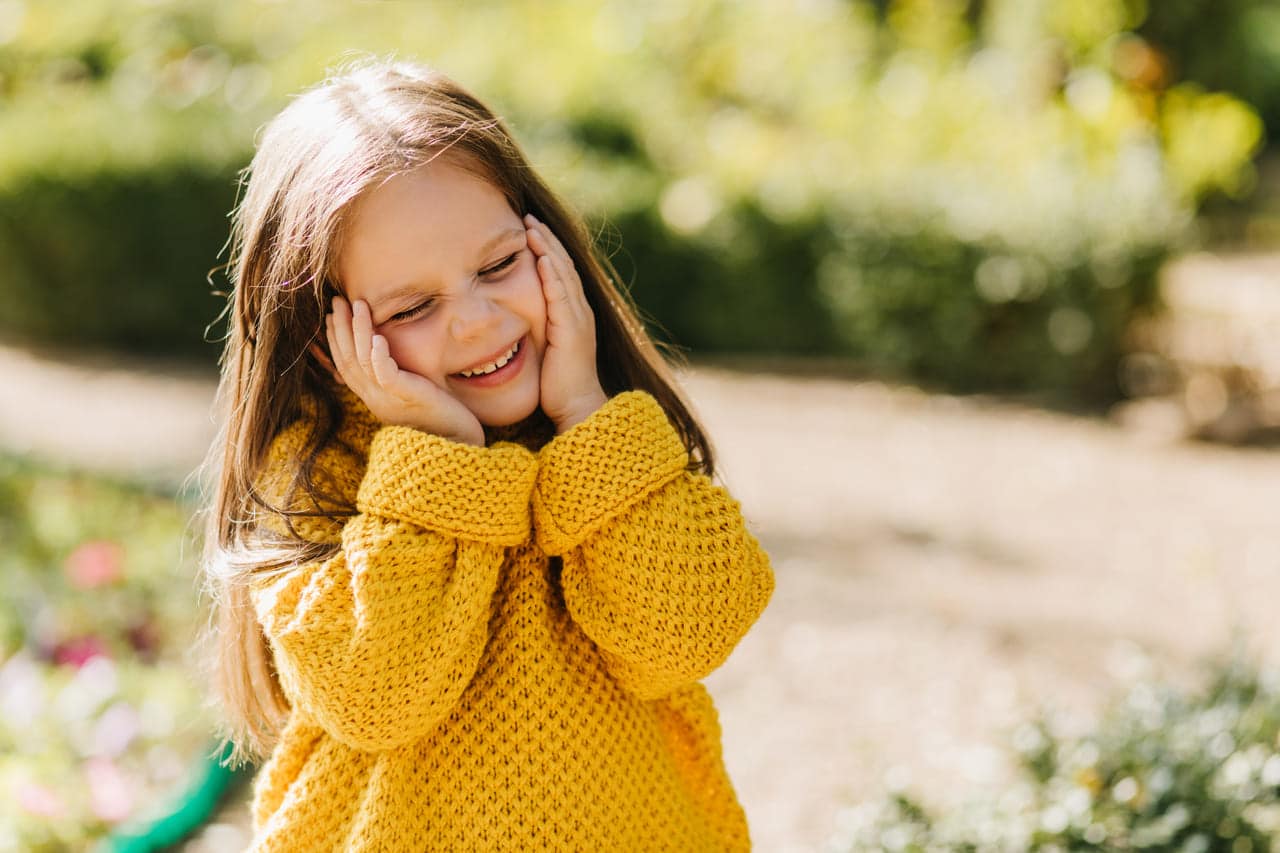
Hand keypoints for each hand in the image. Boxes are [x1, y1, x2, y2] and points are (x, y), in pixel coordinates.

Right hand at [315, 296, 484, 445]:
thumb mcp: (413, 391)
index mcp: (374, 398)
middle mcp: (375, 400)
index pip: (345, 366)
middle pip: (348, 360)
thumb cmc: (442, 414)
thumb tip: (390, 349)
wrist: (459, 441)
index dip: (337, 339)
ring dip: (359, 331)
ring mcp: (388, 401)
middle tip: (337, 301)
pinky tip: (378, 336)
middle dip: (341, 329)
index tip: (334, 315)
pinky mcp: (406, 399)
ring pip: (363, 362)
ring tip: (358, 305)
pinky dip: (379, 355)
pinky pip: (384, 375)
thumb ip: (399, 374)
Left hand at [524, 214, 606, 432]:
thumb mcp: (546, 352)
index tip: (530, 231)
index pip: (560, 274)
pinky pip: (561, 295)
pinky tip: (540, 258)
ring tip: (532, 228)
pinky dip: (551, 274)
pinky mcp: (571, 329)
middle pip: (564, 266)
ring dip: (547, 249)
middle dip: (547, 240)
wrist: (577, 408)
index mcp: (573, 316)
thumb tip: (515, 326)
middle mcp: (579, 312)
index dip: (547, 250)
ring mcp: (578, 319)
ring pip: (563, 274)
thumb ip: (536, 333)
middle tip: (529, 218)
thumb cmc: (558, 387)